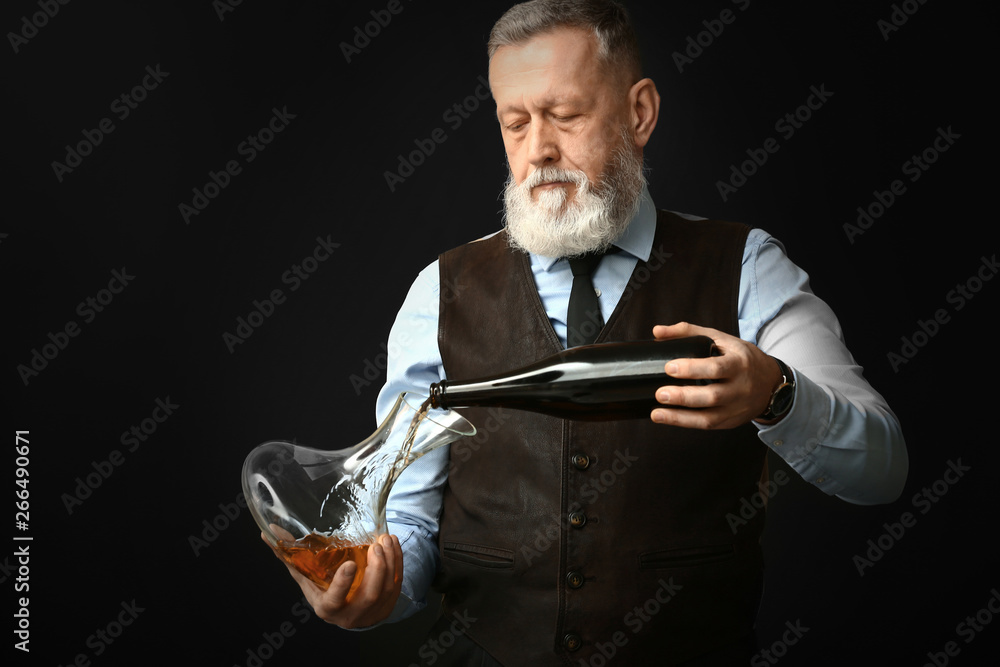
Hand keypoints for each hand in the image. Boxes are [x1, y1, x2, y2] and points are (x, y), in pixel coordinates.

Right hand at [263, 529, 403, 628]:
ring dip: (390, 562)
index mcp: (327, 608)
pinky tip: (393, 544)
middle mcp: (351, 615)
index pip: (335, 600)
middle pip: (370, 595)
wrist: (347, 609)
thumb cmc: (323, 589)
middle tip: (375, 544)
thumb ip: (288, 555)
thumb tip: (266, 532)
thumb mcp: (305, 576)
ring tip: (385, 539)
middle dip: (377, 568)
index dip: (343, 584)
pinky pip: (398, 584)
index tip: (351, 564)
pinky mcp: (389, 605)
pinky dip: (398, 562)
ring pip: (387, 589)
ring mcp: (373, 612)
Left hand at [650, 322, 781, 429]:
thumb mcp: (721, 339)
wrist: (771, 383)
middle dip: (684, 396)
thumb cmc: (741, 358)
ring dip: (680, 417)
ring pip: (709, 417)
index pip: (716, 368)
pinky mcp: (731, 421)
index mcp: (739, 363)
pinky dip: (685, 423)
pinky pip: (708, 425)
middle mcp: (740, 387)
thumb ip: (689, 332)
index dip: (692, 369)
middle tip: (660, 393)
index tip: (668, 367)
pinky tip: (667, 418)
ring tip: (657, 412)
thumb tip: (657, 332)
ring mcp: (736, 407)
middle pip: (712, 396)